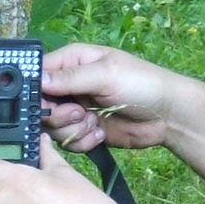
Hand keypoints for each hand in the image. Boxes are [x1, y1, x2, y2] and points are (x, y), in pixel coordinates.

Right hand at [41, 43, 177, 153]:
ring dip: (72, 130)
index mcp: (72, 62)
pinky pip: (68, 142)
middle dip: (57, 115)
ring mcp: (76, 109)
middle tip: (79, 113)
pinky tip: (100, 134)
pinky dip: (82, 141)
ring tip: (94, 123)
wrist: (167, 115)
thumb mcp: (105, 74)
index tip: (48, 102)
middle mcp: (69, 86)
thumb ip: (70, 78)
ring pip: (52, 127)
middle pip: (40, 105)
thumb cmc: (141, 83)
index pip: (38, 74)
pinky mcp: (84, 130)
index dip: (37, 91)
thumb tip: (38, 80)